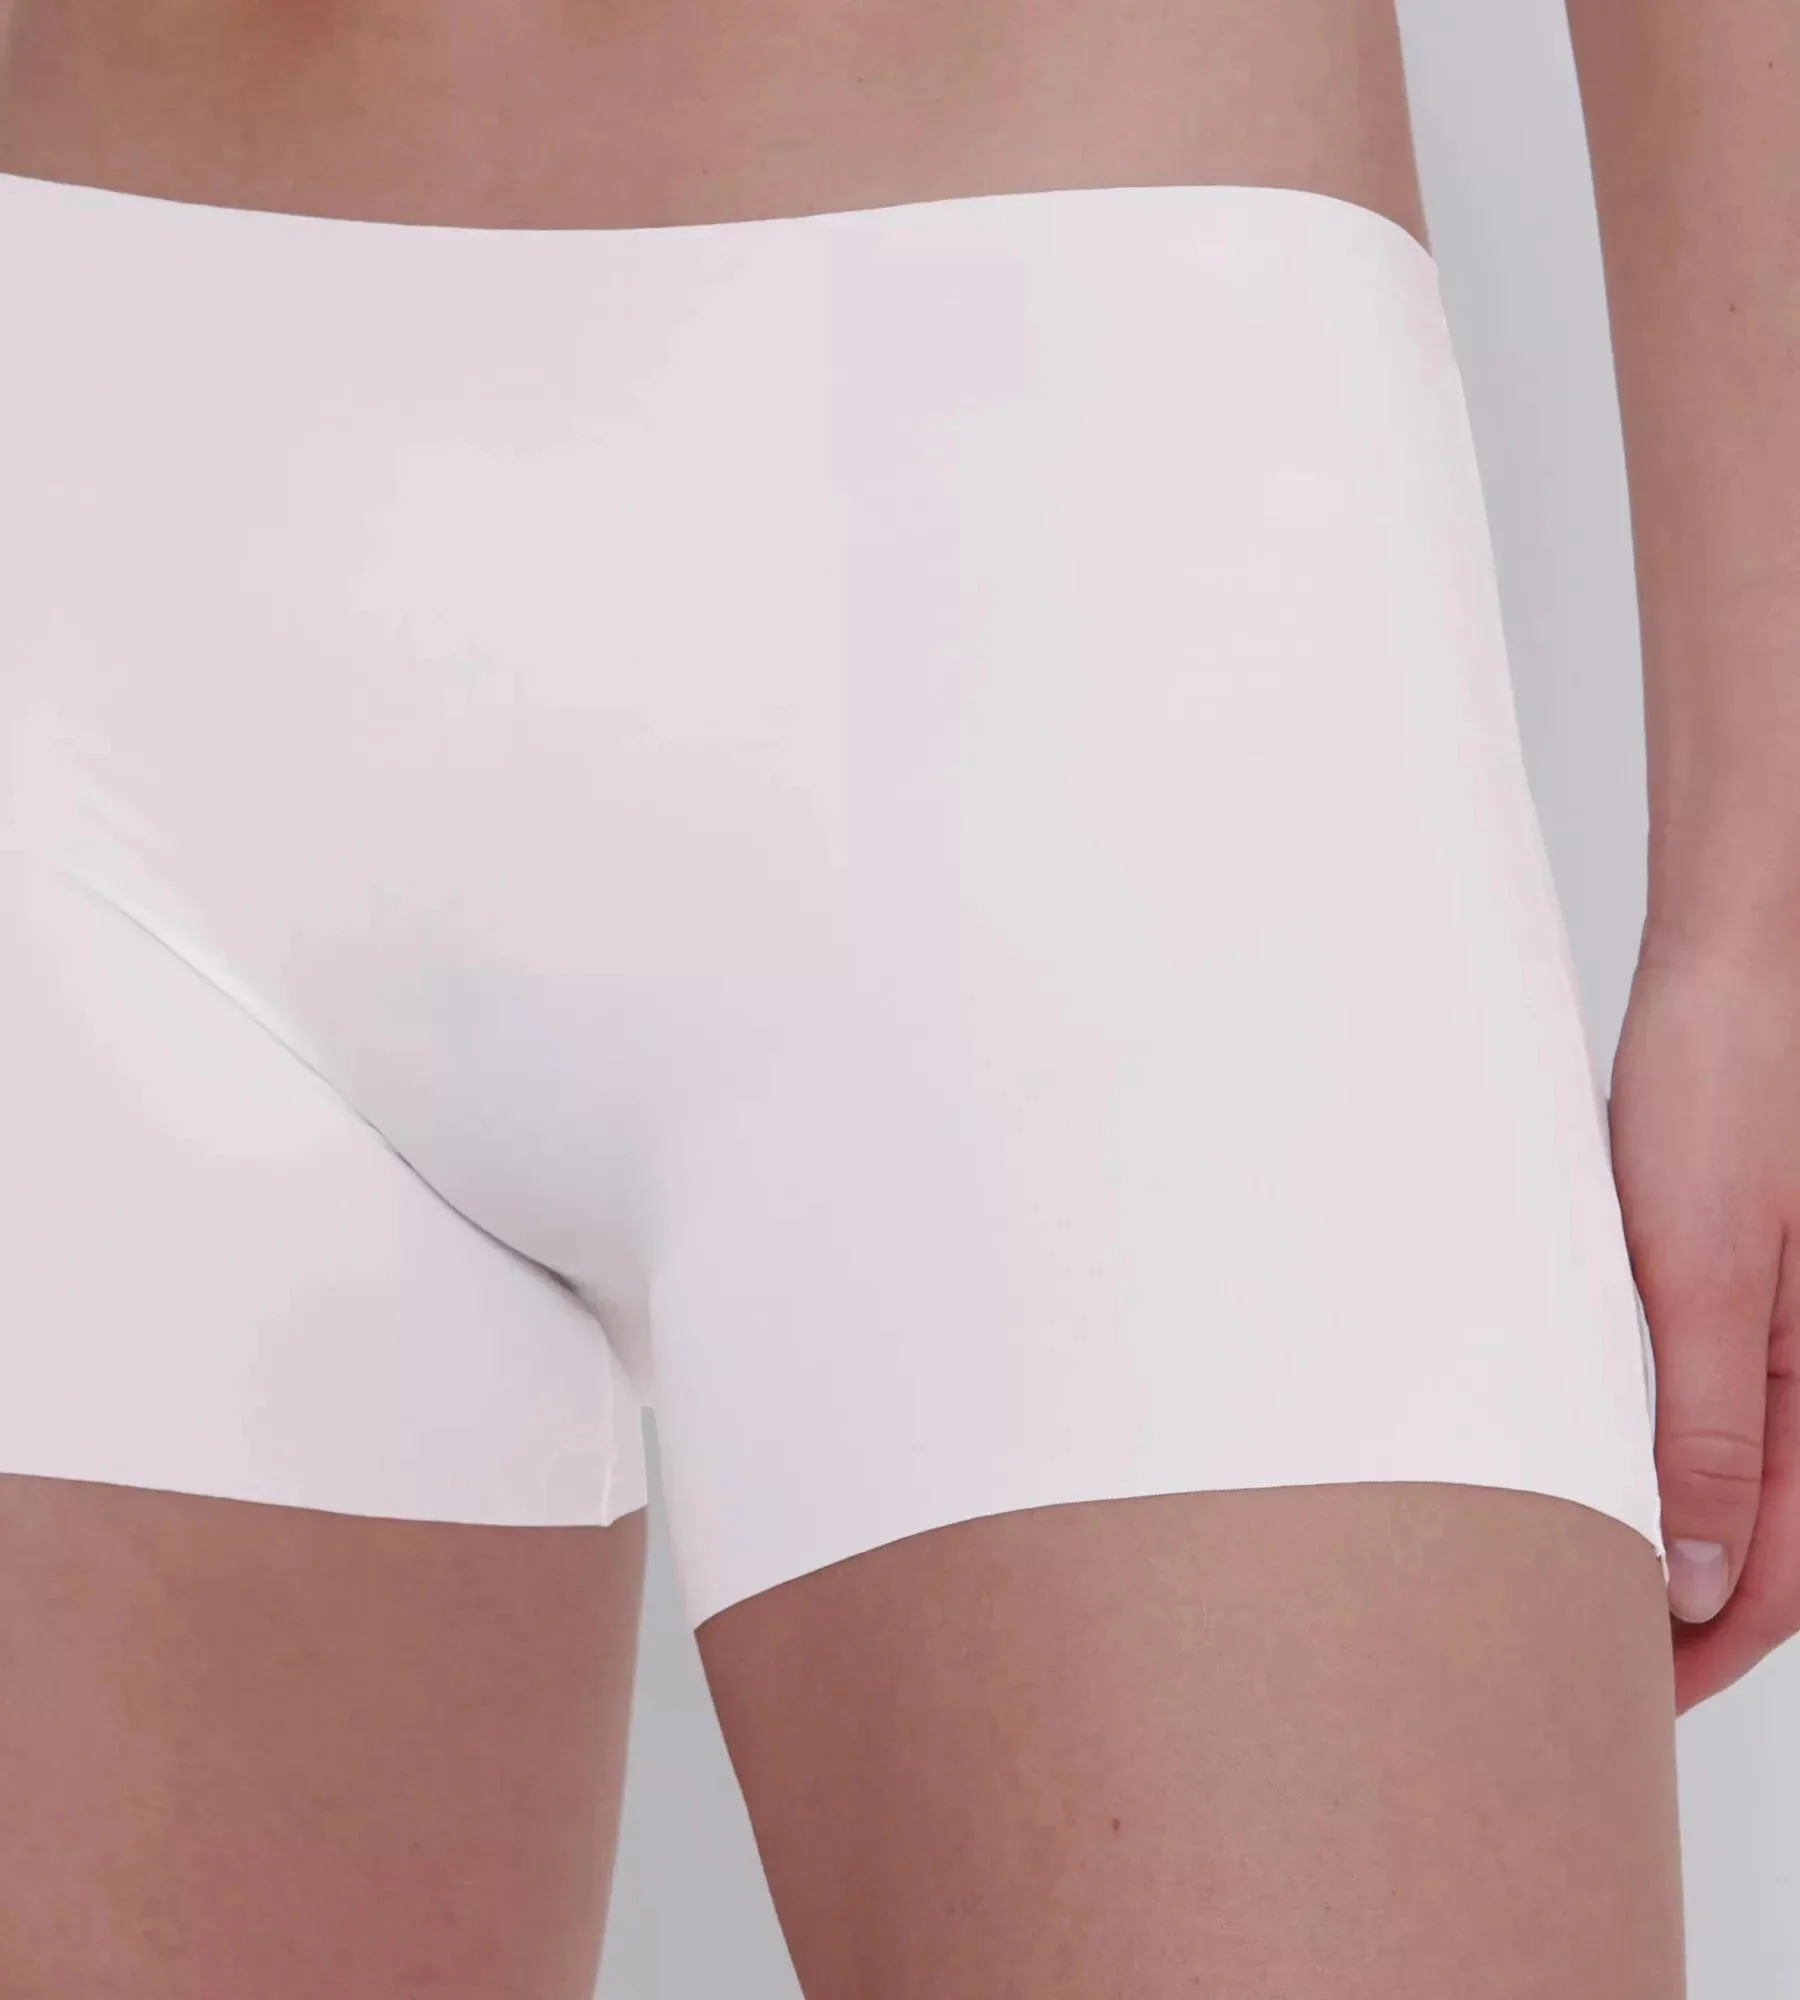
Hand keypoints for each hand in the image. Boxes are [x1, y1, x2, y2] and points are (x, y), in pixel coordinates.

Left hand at [1608, 939, 1799, 1713]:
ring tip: (1586, 1587)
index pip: (1782, 1573)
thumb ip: (1707, 1426)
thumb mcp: (1703, 1270)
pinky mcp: (1741, 1283)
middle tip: (1592, 1667)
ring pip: (1746, 1479)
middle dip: (1691, 1619)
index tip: (1625, 1702)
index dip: (1705, 1652)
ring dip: (1678, 1544)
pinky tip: (1608, 1465)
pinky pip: (1722, 1404)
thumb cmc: (1730, 1090)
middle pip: (1771, 1542)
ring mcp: (1784, 1329)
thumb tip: (1692, 1580)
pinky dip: (1673, 1459)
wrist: (1740, 971)